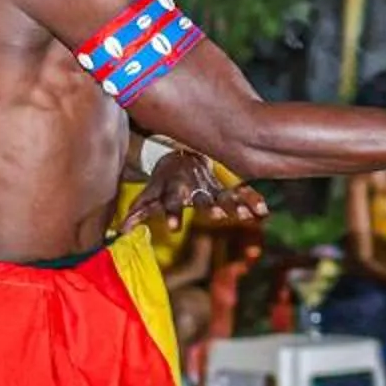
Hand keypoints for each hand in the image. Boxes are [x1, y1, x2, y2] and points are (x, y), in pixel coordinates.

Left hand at [111, 148, 267, 238]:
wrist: (182, 154)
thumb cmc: (163, 180)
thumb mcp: (150, 194)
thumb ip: (138, 211)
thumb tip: (121, 230)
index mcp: (175, 189)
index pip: (172, 203)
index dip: (173, 215)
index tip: (174, 229)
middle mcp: (195, 188)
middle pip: (203, 199)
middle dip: (210, 207)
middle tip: (218, 217)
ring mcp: (212, 187)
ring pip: (225, 196)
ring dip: (234, 205)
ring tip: (244, 215)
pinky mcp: (226, 188)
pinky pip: (241, 194)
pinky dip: (251, 200)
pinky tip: (263, 211)